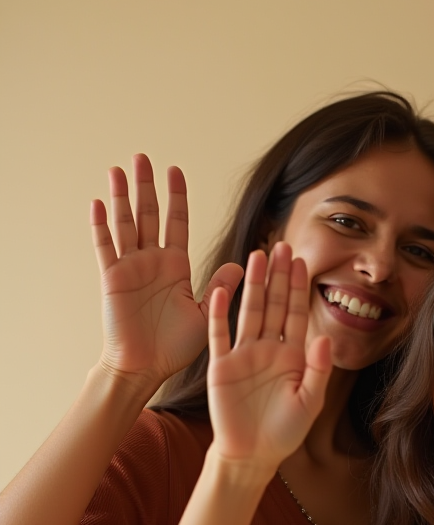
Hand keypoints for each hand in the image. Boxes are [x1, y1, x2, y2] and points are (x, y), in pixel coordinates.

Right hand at [93, 154, 242, 390]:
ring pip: (125, 224)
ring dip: (121, 197)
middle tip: (144, 157)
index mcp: (175, 267)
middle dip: (147, 187)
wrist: (146, 368)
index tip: (176, 171)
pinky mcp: (112, 278)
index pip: (176, 223)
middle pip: (149, 215)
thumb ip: (220, 287)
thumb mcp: (206, 313)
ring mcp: (130, 267)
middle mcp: (152, 262)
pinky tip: (99, 203)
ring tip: (119, 169)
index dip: (176, 197)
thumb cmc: (175, 347)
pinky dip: (101, 225)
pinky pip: (105, 247)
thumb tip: (243, 265)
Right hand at [206, 243, 331, 476]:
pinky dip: (220, 312)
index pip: (298, 314)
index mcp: (294, 356)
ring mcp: (244, 354)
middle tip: (282, 245)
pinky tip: (223, 288)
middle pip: (276, 305)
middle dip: (279, 276)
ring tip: (257, 255)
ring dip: (254, 285)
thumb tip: (325, 338)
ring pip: (250, 311)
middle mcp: (270, 349)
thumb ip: (318, 370)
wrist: (252, 454)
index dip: (300, 287)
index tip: (303, 260)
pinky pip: (220, 334)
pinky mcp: (222, 365)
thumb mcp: (309, 402)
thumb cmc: (285, 432)